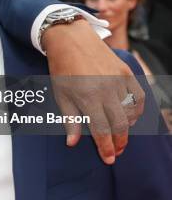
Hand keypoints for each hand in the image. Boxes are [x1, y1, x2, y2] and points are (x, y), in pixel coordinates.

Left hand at [42, 19, 144, 164]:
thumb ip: (70, 120)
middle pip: (120, 125)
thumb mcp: (60, 96)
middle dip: (119, 142)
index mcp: (87, 97)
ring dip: (127, 128)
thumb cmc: (61, 69)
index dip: (106, 148)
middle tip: (116, 151)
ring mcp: (118, 80)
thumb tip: (73, 143)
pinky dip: (136, 110)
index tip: (109, 159)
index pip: (101, 130)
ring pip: (131, 113)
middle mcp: (106, 90)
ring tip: (120, 136)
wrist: (70, 40)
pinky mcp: (126, 72)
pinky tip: (130, 117)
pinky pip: (138, 97)